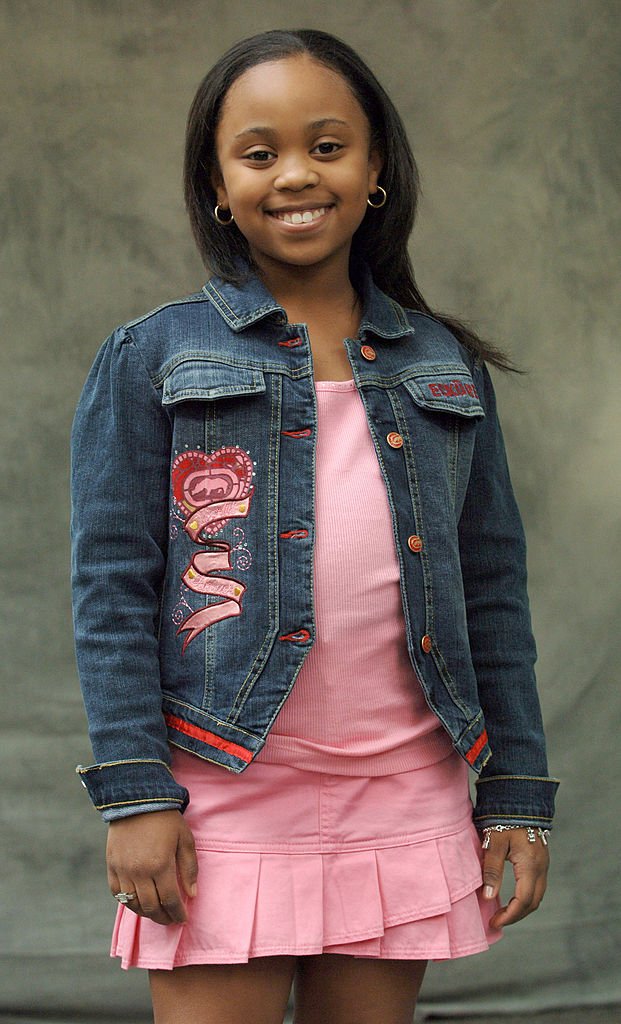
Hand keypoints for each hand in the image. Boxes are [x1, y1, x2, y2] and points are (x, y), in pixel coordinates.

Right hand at [106, 809, 197, 925]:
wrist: (136, 800)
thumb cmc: (166, 819)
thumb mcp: (185, 839)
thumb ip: (189, 868)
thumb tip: (191, 895)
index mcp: (160, 865)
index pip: (170, 900)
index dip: (178, 913)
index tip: (183, 918)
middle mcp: (139, 872)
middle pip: (151, 907)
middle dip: (163, 917)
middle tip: (171, 919)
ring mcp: (123, 870)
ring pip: (133, 904)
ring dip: (146, 913)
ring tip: (156, 913)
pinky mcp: (111, 866)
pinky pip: (117, 893)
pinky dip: (127, 902)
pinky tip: (138, 903)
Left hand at [481, 828, 548, 927]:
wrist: (519, 799)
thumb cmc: (503, 820)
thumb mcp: (494, 843)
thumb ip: (491, 870)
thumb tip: (488, 897)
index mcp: (530, 866)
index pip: (523, 901)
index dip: (509, 916)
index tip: (494, 923)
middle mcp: (541, 868)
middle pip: (533, 902)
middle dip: (516, 915)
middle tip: (497, 921)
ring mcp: (544, 863)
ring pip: (537, 895)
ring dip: (522, 908)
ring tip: (503, 913)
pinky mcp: (541, 859)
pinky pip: (537, 886)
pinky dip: (526, 897)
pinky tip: (512, 897)